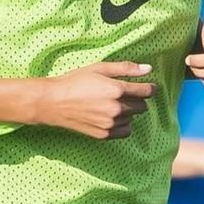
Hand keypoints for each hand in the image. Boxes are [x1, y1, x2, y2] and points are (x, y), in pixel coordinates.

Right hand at [36, 61, 155, 139]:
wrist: (54, 102)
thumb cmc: (75, 81)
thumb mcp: (100, 68)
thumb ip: (126, 68)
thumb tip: (148, 69)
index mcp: (116, 90)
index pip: (146, 91)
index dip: (150, 88)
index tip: (149, 87)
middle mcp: (116, 108)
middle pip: (142, 106)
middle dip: (136, 99)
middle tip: (123, 94)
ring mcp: (110, 123)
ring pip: (133, 118)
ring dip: (128, 111)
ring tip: (111, 104)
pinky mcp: (104, 135)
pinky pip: (125, 131)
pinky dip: (123, 124)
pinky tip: (111, 116)